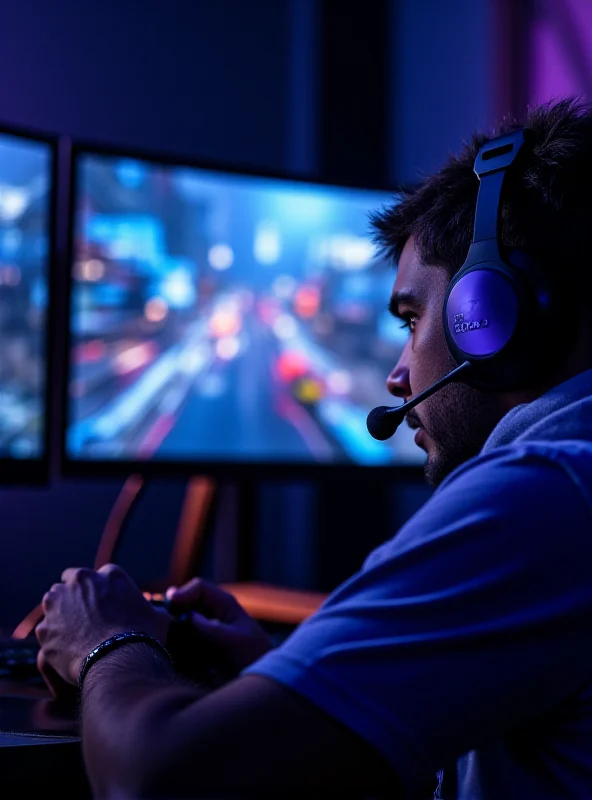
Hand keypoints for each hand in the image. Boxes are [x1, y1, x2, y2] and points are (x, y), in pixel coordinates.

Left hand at [36, 564, 171, 696]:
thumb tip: (158, 614)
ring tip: (73, 633)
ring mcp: (58, 604)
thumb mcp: (158, 617)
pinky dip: (54, 638)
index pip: (98, 575)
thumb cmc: (142, 637)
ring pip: (53, 602)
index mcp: (110, 574)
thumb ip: (153, 610)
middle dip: (74, 596)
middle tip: (84, 617)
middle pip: (70, 582)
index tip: (103, 606)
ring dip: (60, 613)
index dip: (100, 591)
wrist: (119, 660)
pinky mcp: (45, 628)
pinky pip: (46, 630)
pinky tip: (67, 650)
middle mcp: (80, 581)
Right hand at [165, 578, 271, 674]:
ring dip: (168, 627)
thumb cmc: (252, 655)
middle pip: (184, 603)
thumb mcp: (234, 641)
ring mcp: (202, 627)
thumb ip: (213, 628)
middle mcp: (210, 612)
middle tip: (155, 620)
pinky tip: (165, 649)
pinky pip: (179, 638)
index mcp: (223, 604)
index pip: (199, 588)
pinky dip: (171, 641)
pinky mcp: (197, 643)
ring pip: (178, 620)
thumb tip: (190, 617)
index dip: (183, 593)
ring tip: (156, 635)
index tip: (170, 603)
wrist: (258, 676)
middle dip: (169, 610)